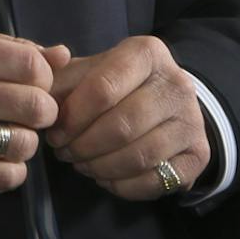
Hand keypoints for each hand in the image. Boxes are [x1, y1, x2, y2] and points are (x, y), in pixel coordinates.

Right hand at [0, 28, 71, 192]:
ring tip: (11, 136)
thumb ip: (10, 48)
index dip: (43, 77)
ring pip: (24, 144)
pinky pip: (6, 177)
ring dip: (26, 142)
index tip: (32, 84)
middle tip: (30, 114)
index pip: (30, 65)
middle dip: (42, 112)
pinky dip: (12, 171)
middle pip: (34, 106)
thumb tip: (62, 55)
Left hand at [40, 35, 208, 200]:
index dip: (72, 117)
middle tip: (63, 152)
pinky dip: (123, 185)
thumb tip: (40, 68)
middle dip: (83, 145)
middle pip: (121, 126)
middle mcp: (177, 83)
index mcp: (147, 53)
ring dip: (100, 167)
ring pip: (139, 156)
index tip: (54, 131)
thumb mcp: (87, 70)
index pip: (103, 88)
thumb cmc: (115, 85)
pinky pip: (156, 180)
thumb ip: (57, 72)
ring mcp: (193, 121)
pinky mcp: (199, 155)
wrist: (165, 103)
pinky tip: (105, 177)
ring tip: (80, 164)